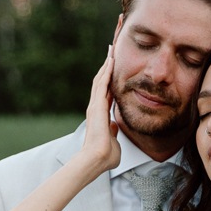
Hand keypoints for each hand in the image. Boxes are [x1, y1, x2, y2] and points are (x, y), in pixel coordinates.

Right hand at [83, 47, 120, 173]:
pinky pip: (102, 84)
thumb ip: (113, 133)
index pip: (106, 94)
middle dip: (107, 68)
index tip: (114, 71)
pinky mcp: (97, 106)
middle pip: (102, 83)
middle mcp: (96, 108)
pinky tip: (111, 60)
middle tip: (111, 53)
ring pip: (101, 80)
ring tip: (111, 51)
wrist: (98, 158)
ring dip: (106, 65)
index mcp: (101, 116)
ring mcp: (95, 106)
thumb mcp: (112, 141)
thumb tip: (114, 128)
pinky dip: (106, 72)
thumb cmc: (106, 155)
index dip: (110, 81)